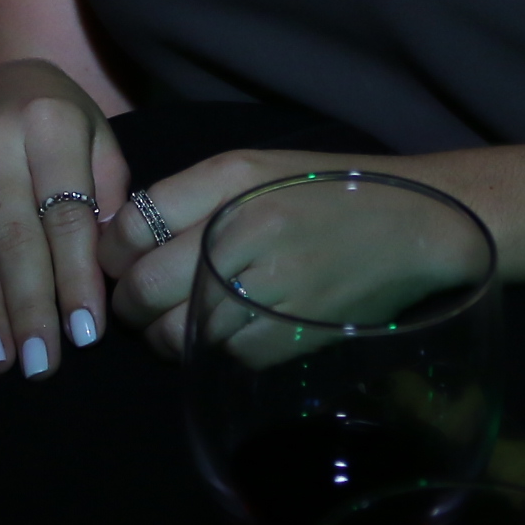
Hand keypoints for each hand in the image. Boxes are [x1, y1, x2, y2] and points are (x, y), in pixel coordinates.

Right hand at [0, 60, 129, 376]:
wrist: (0, 79)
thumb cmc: (62, 117)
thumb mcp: (100, 137)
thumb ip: (110, 195)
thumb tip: (111, 264)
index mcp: (46, 126)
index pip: (64, 215)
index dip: (75, 277)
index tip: (86, 332)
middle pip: (14, 240)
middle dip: (28, 308)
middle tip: (41, 364)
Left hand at [91, 146, 380, 357]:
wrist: (414, 225)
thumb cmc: (323, 190)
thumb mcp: (253, 170)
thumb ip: (185, 197)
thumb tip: (120, 240)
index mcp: (230, 181)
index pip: (132, 228)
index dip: (110, 254)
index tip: (115, 264)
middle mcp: (245, 230)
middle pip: (144, 287)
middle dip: (126, 305)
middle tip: (132, 307)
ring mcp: (271, 286)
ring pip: (178, 333)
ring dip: (162, 336)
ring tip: (170, 325)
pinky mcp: (294, 333)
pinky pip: (225, 354)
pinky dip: (212, 350)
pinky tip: (221, 333)